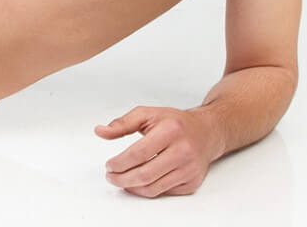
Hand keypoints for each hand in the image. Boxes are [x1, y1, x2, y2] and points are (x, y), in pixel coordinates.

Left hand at [94, 105, 217, 197]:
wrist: (206, 132)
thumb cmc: (175, 122)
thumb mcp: (147, 114)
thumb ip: (122, 123)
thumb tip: (100, 131)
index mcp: (170, 130)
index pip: (139, 153)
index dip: (120, 162)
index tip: (109, 165)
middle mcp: (182, 150)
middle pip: (145, 174)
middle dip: (122, 179)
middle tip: (111, 176)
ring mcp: (188, 169)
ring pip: (154, 187)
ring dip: (132, 187)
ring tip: (121, 180)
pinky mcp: (191, 182)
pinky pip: (164, 192)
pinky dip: (147, 190)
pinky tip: (138, 183)